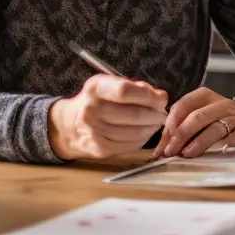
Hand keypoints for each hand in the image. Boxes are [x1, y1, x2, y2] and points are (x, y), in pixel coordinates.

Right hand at [48, 75, 167, 160]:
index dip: (148, 96)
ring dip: (151, 128)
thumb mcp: (112, 86)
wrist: (71, 124)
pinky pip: (129, 145)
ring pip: (134, 132)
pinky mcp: (99, 148)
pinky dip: (142, 139)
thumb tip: (162, 97)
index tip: (161, 99)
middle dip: (155, 115)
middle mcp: (91, 110)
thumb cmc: (99, 101)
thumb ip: (138, 88)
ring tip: (156, 123)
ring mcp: (94, 132)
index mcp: (95, 89)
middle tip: (163, 114)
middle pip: (133, 114)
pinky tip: (145, 132)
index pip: (125, 91)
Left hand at [153, 87, 234, 158]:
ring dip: (198, 143)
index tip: (162, 145)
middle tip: (170, 152)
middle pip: (196, 117)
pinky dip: (224, 145)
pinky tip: (215, 153)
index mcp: (203, 95)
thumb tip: (161, 149)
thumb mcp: (200, 114)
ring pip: (214, 128)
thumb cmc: (218, 118)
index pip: (182, 107)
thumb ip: (181, 126)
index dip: (169, 126)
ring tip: (186, 154)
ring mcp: (234, 116)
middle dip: (180, 136)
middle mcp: (219, 103)